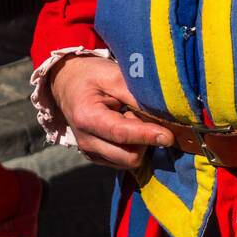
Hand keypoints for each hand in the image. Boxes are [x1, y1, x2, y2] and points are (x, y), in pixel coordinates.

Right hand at [50, 55, 175, 168]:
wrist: (67, 83)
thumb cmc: (91, 76)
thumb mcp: (113, 75)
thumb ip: (136, 95)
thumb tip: (163, 114)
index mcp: (86, 117)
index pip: (122, 133)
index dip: (148, 135)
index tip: (169, 136)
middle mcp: (86, 141)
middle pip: (129, 156)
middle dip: (145, 140)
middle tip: (142, 115)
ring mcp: (90, 152)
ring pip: (129, 161)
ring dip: (139, 144)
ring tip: (132, 118)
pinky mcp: (96, 157)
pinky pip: (124, 161)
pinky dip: (132, 147)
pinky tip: (127, 127)